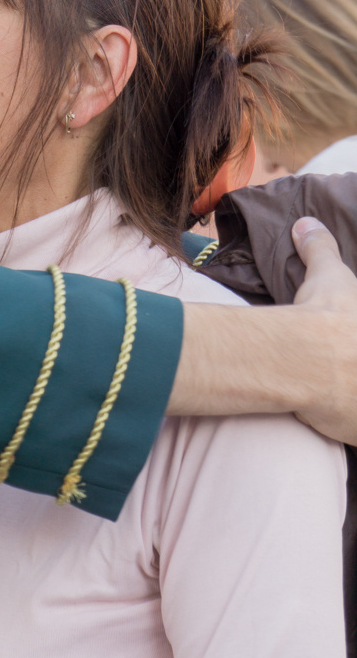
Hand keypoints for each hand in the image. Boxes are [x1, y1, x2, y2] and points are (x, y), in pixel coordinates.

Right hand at [174, 217, 356, 440]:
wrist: (309, 358)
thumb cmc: (326, 314)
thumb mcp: (328, 275)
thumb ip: (321, 249)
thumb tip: (306, 223)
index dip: (353, 340)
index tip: (347, 343)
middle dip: (352, 366)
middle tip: (342, 363)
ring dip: (352, 397)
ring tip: (340, 390)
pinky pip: (356, 433)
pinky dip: (350, 428)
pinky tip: (340, 419)